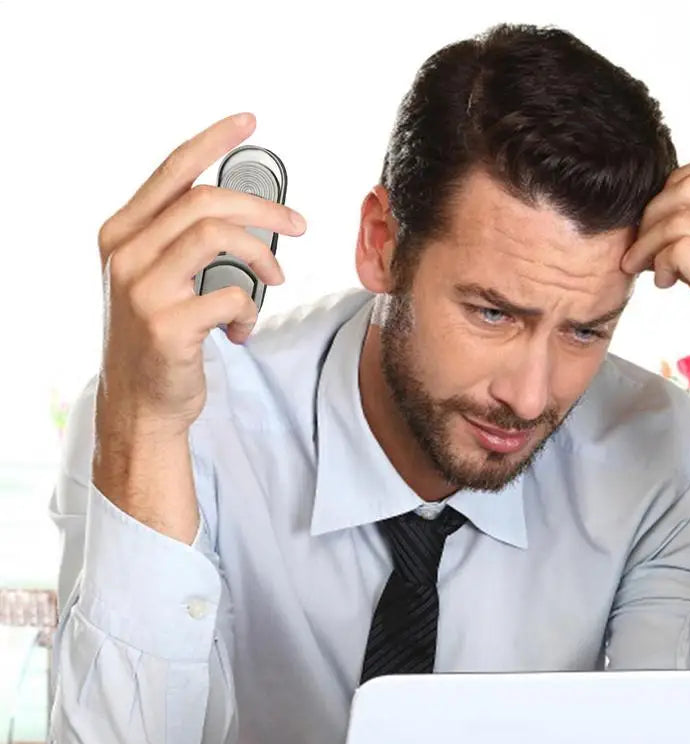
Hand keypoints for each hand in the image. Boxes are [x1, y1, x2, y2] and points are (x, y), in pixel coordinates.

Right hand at [96, 112, 306, 437]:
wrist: (140, 403)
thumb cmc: (158, 338)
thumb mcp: (153, 278)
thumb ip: (178, 240)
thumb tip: (239, 210)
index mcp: (122, 234)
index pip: (172, 171)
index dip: (213, 141)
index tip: (249, 122)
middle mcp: (125, 254)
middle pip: (206, 201)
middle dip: (264, 209)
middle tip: (298, 226)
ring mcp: (143, 289)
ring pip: (218, 235)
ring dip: (262, 257)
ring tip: (275, 283)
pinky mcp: (167, 325)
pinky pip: (232, 295)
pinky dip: (251, 311)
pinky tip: (242, 330)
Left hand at [620, 151, 689, 499]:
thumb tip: (669, 207)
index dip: (672, 188)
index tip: (658, 225)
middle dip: (653, 212)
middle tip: (642, 248)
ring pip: (680, 214)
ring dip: (648, 241)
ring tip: (647, 269)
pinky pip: (678, 247)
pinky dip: (657, 261)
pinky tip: (661, 284)